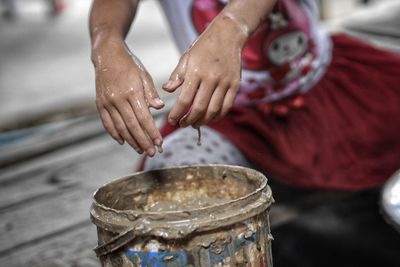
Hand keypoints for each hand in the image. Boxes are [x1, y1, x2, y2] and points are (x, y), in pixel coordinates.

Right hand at [93, 39, 163, 155]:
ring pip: (120, 127)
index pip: (144, 118)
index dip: (152, 132)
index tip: (159, 143)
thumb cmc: (130, 65)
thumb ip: (151, 93)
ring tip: (140, 150)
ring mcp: (107, 102)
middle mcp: (118, 99)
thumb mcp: (144, 75)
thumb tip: (160, 107)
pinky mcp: (100, 104)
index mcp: (132, 92)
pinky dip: (114, 134)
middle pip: (132, 126)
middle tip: (152, 152)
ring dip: (131, 141)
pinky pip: (107, 123)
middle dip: (143, 141)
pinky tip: (123, 142)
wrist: (107, 55)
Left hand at [163, 16, 245, 127]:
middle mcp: (211, 78)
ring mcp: (225, 82)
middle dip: (188, 121)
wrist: (227, 35)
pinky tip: (210, 118)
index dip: (177, 114)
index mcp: (196, 72)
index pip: (184, 100)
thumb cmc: (203, 47)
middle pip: (199, 108)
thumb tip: (167, 90)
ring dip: (202, 121)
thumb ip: (177, 76)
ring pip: (213, 110)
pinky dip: (217, 116)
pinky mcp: (235, 85)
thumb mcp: (186, 58)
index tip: (172, 121)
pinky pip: (226, 106)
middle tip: (182, 124)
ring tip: (194, 123)